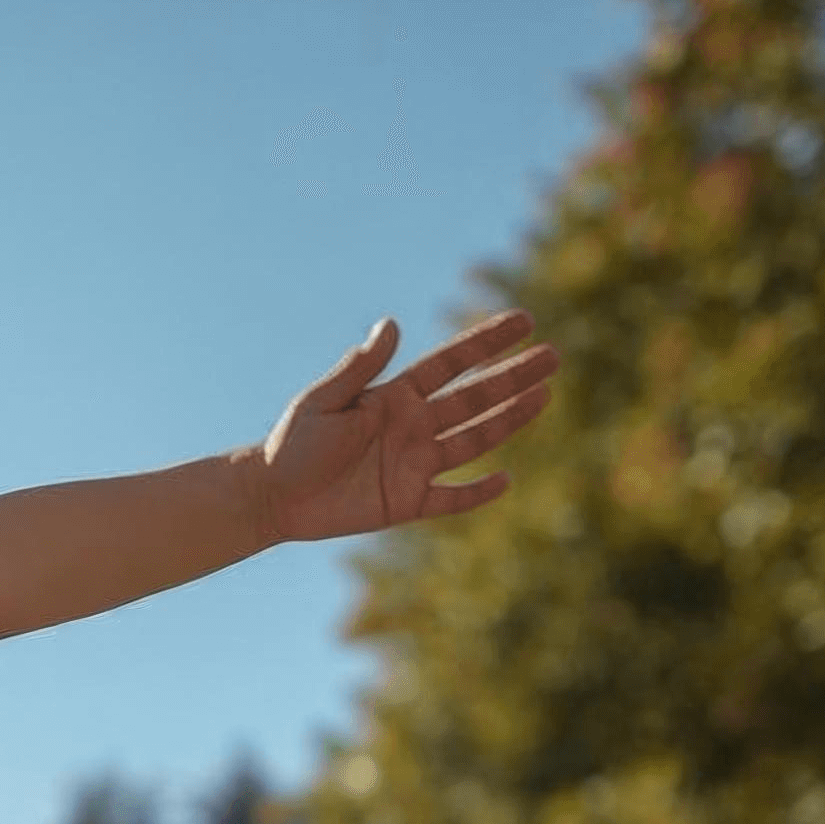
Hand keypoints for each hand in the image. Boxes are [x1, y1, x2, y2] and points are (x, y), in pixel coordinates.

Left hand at [252, 310, 559, 542]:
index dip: (487, 343)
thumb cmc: (291, 444)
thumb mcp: (322, 401)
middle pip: (474, 398)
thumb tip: (391, 323)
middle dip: (513, 377)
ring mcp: (413, 464)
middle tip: (553, 356)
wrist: (271, 496)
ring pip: (474, 439)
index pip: (451, 365)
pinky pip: (451, 498)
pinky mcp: (406, 502)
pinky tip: (506, 479)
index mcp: (394, 397)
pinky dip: (478, 492)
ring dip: (509, 419)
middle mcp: (412, 427)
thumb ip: (359, 368)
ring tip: (545, 395)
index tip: (523, 321)